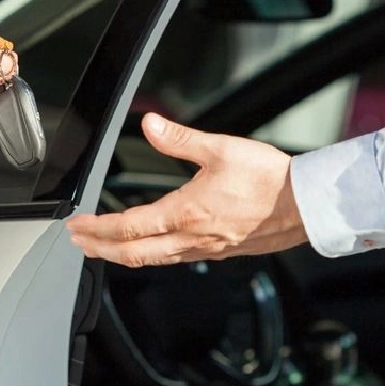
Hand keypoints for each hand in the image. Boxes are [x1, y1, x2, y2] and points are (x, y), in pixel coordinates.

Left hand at [66, 113, 306, 265]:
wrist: (307, 205)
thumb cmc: (270, 179)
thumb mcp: (221, 149)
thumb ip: (181, 139)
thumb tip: (152, 125)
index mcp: (186, 213)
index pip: (128, 227)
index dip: (97, 228)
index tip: (77, 225)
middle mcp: (192, 238)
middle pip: (133, 253)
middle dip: (100, 248)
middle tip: (80, 242)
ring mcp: (205, 249)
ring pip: (153, 260)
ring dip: (123, 255)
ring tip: (104, 248)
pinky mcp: (220, 252)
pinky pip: (175, 259)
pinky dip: (151, 256)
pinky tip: (151, 248)